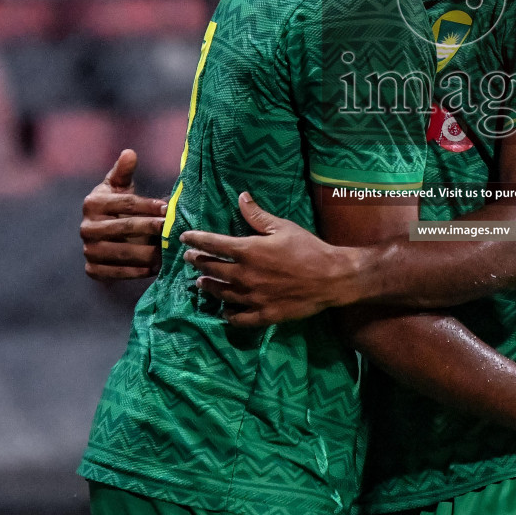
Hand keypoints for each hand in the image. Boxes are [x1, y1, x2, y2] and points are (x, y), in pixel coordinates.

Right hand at [82, 150, 167, 281]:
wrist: (104, 233)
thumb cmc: (117, 204)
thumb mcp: (119, 185)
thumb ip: (124, 171)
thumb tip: (129, 152)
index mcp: (92, 202)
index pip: (126, 203)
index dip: (148, 205)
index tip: (168, 208)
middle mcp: (86, 227)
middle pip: (125, 227)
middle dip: (151, 228)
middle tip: (172, 230)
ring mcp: (88, 249)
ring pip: (122, 252)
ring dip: (148, 252)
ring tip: (168, 250)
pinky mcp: (92, 269)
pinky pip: (116, 272)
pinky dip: (137, 271)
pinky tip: (155, 268)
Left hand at [181, 192, 358, 327]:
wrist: (331, 277)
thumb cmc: (308, 248)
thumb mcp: (282, 227)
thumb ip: (257, 215)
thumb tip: (241, 197)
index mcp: (248, 251)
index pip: (213, 244)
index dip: (196, 239)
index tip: (184, 238)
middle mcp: (244, 275)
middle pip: (212, 269)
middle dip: (197, 262)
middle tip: (190, 259)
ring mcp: (252, 297)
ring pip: (221, 293)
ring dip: (208, 286)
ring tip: (201, 283)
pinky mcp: (263, 314)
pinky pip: (239, 318)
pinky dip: (228, 314)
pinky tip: (225, 311)